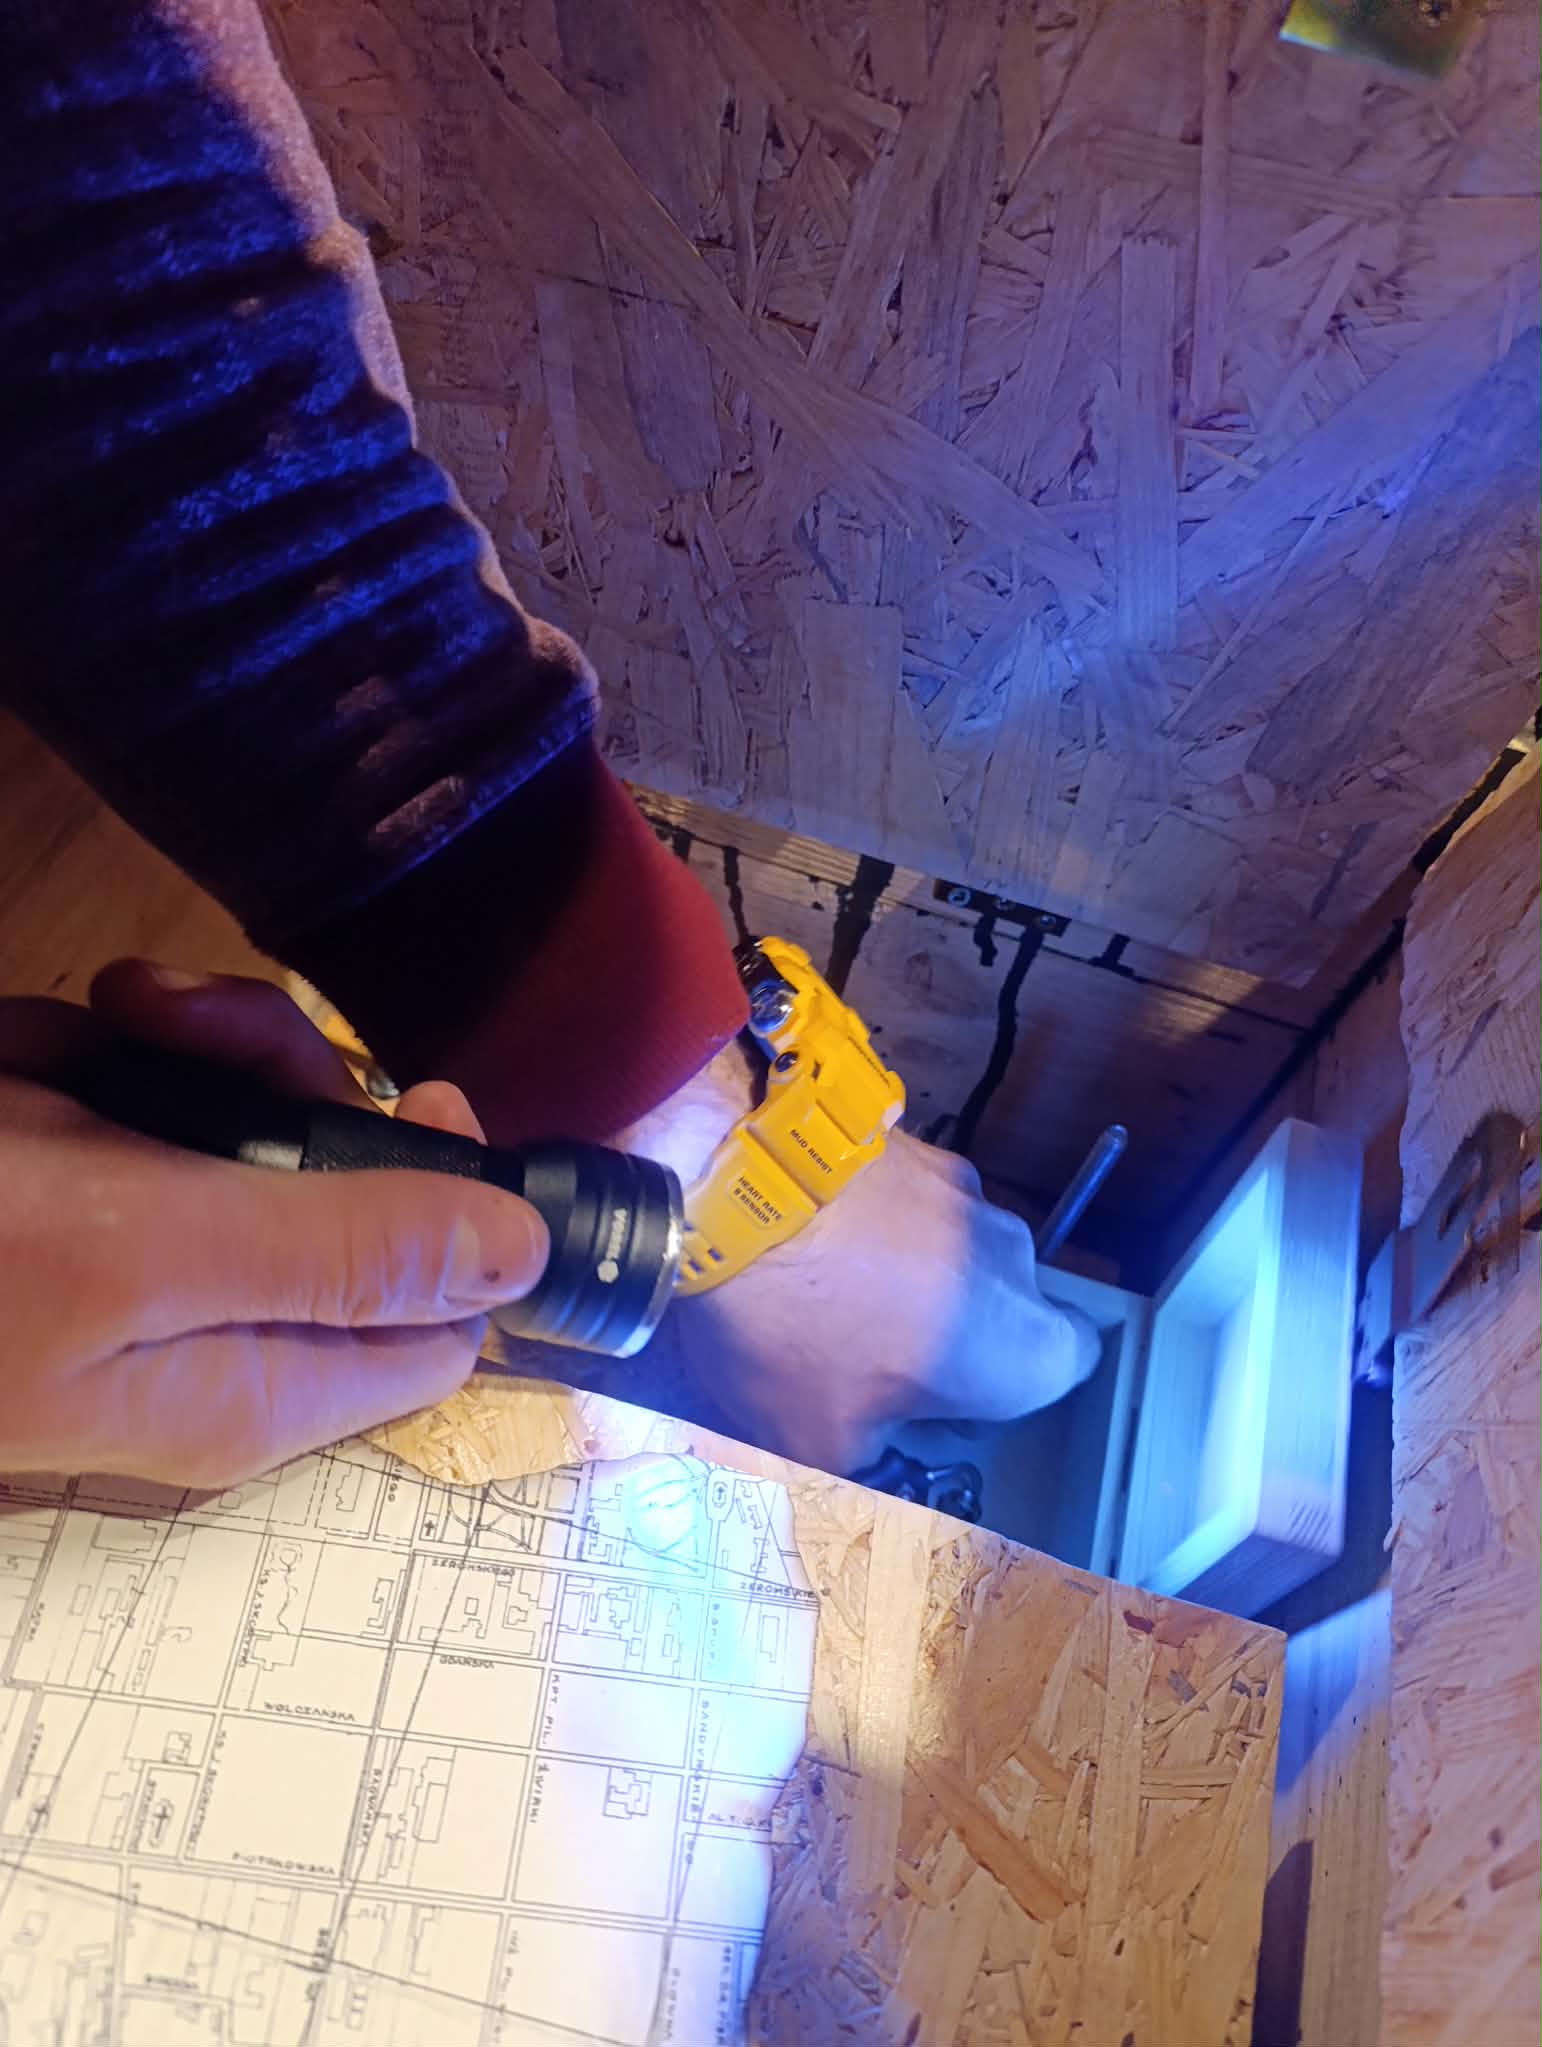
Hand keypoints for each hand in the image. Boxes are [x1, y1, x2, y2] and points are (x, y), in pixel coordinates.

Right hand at [0, 962, 547, 1487]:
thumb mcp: (145, 1259)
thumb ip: (332, 1254)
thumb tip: (522, 1255)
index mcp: (258, 1380)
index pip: (439, 1319)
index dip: (460, 1208)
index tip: (420, 1098)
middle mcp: (213, 1323)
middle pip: (351, 1186)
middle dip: (293, 1084)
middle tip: (196, 1031)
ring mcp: (136, 1250)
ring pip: (248, 1121)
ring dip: (192, 1046)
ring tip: (118, 1013)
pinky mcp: (68, 1183)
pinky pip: (141, 1094)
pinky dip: (104, 1051)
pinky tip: (40, 1049)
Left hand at [622, 1049, 1097, 1473]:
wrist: (736, 1185)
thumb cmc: (795, 1330)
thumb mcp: (818, 1442)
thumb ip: (871, 1457)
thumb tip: (873, 1439)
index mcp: (1022, 1345)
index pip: (1068, 1368)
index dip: (1007, 1392)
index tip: (946, 1405)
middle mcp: (1016, 1258)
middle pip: (1006, 1304)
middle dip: (952, 1329)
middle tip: (871, 1353)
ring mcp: (967, 1187)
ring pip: (958, 1248)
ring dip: (913, 1271)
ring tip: (825, 1289)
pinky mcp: (914, 1140)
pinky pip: (910, 1200)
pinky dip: (876, 1220)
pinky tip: (808, 1237)